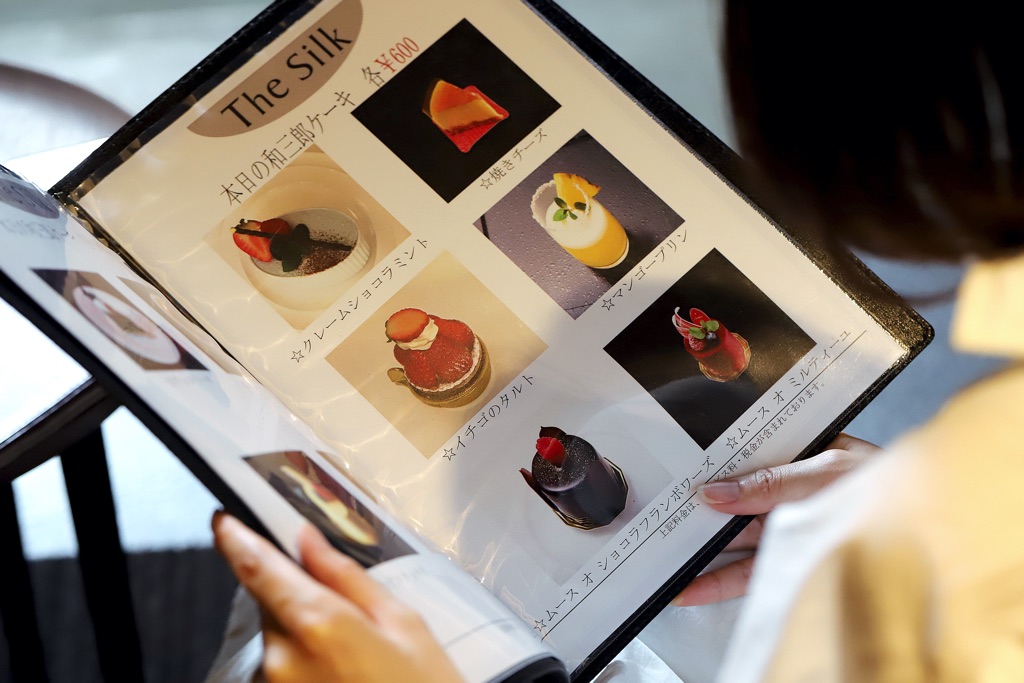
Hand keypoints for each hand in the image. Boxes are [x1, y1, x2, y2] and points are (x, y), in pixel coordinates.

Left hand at [212, 512, 462, 682]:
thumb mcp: (404, 625)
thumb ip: (348, 576)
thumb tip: (310, 541)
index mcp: (318, 623)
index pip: (257, 566)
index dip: (235, 537)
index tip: (226, 520)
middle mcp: (283, 657)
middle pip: (271, 601)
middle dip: (299, 596)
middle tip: (349, 618)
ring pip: (278, 637)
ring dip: (305, 635)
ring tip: (355, 660)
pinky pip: (280, 669)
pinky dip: (305, 664)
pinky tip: (343, 675)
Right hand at [672, 433, 880, 606]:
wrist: (932, 521)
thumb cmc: (887, 483)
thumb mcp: (825, 470)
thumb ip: (769, 483)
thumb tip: (717, 492)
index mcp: (795, 456)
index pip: (741, 462)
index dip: (708, 471)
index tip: (676, 485)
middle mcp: (789, 493)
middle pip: (732, 505)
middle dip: (695, 518)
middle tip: (658, 528)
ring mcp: (789, 528)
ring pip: (734, 542)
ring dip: (701, 556)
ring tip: (667, 566)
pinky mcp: (792, 561)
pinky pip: (749, 573)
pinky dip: (720, 582)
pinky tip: (695, 588)